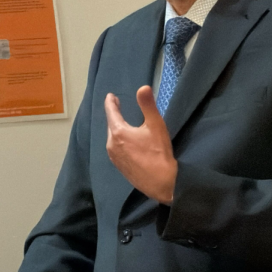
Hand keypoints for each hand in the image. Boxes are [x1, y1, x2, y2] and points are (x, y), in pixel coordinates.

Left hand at [105, 85, 176, 204]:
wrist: (162, 184)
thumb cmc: (159, 153)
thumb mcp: (156, 125)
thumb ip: (148, 105)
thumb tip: (143, 87)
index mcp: (118, 132)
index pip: (111, 113)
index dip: (111, 103)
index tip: (110, 96)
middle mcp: (112, 145)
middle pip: (111, 125)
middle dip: (114, 115)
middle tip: (117, 105)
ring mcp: (114, 157)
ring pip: (112, 138)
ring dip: (116, 128)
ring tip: (121, 122)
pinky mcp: (119, 167)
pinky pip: (116, 148)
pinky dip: (119, 140)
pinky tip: (126, 142)